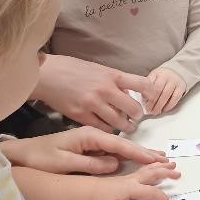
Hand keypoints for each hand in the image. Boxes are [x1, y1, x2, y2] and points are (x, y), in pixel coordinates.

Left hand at [1, 125, 170, 174]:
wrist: (22, 150)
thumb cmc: (40, 156)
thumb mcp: (64, 162)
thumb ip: (91, 163)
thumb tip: (115, 164)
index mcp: (88, 135)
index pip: (119, 145)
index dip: (139, 153)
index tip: (155, 159)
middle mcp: (92, 133)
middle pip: (124, 142)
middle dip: (145, 151)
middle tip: (165, 159)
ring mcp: (90, 136)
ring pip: (119, 143)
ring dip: (138, 151)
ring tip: (157, 157)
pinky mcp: (87, 141)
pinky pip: (111, 146)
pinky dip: (126, 151)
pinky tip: (134, 155)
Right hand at [33, 55, 155, 132]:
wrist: (46, 74)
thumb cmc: (71, 68)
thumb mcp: (98, 69)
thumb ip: (114, 81)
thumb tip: (128, 94)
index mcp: (112, 75)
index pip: (142, 84)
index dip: (152, 92)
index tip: (153, 98)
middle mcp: (105, 90)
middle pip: (133, 109)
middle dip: (138, 116)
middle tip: (137, 118)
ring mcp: (93, 104)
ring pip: (119, 123)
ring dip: (125, 127)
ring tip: (126, 128)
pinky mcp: (81, 116)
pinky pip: (101, 128)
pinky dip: (107, 130)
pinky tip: (108, 129)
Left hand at [90, 163, 179, 199]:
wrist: (91, 190)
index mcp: (132, 188)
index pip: (151, 192)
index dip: (162, 198)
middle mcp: (134, 179)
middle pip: (153, 173)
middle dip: (166, 173)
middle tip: (178, 174)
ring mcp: (132, 175)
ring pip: (150, 167)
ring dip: (162, 165)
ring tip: (173, 164)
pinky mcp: (130, 174)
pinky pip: (145, 166)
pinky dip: (154, 162)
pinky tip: (159, 161)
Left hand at [146, 67, 187, 113]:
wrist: (176, 73)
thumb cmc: (162, 78)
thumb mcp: (153, 79)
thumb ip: (148, 88)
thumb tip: (143, 102)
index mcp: (156, 73)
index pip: (149, 85)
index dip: (146, 96)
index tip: (143, 104)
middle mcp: (166, 76)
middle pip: (157, 90)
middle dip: (152, 102)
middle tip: (149, 110)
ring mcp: (174, 81)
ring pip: (166, 94)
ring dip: (160, 105)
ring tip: (156, 112)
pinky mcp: (181, 87)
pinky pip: (175, 97)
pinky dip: (169, 105)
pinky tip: (165, 109)